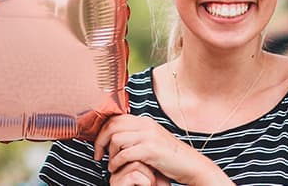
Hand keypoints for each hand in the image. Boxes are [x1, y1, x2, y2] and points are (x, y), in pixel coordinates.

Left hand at [94, 114, 226, 184]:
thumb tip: (117, 137)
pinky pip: (124, 154)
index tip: (99, 145)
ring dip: (109, 154)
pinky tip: (117, 169)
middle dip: (100, 141)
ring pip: (116, 139)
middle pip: (112, 126)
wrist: (190, 164)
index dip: (102, 132)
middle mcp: (146, 125)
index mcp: (144, 121)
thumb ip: (136, 135)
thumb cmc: (169, 156)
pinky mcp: (151, 150)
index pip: (115, 118)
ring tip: (111, 164)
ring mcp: (149, 136)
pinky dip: (116, 163)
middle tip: (98, 155)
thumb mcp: (152, 139)